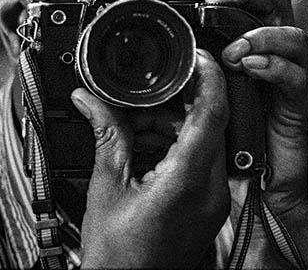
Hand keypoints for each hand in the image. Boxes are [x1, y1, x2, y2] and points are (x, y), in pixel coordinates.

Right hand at [73, 49, 230, 268]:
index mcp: (187, 179)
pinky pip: (203, 161)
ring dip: (172, 127)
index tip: (197, 57)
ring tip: (133, 131)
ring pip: (205, 141)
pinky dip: (177, 147)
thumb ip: (107, 136)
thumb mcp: (107, 187)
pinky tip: (146, 149)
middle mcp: (212, 187)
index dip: (208, 78)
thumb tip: (92, 99)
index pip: (212, 112)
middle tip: (142, 102)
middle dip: (175, 105)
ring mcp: (216, 198)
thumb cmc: (118, 255)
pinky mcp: (212, 205)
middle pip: (208, 124)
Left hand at [201, 0, 307, 212]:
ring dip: (261, 35)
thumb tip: (156, 53)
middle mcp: (275, 58)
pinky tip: (251, 69)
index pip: (252, 0)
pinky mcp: (297, 109)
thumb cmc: (225, 143)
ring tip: (233, 50)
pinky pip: (298, 79)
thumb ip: (189, 72)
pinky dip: (275, 68)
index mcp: (252, 48)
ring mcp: (290, 81)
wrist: (251, 190)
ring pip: (295, 36)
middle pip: (279, 3)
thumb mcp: (198, 98)